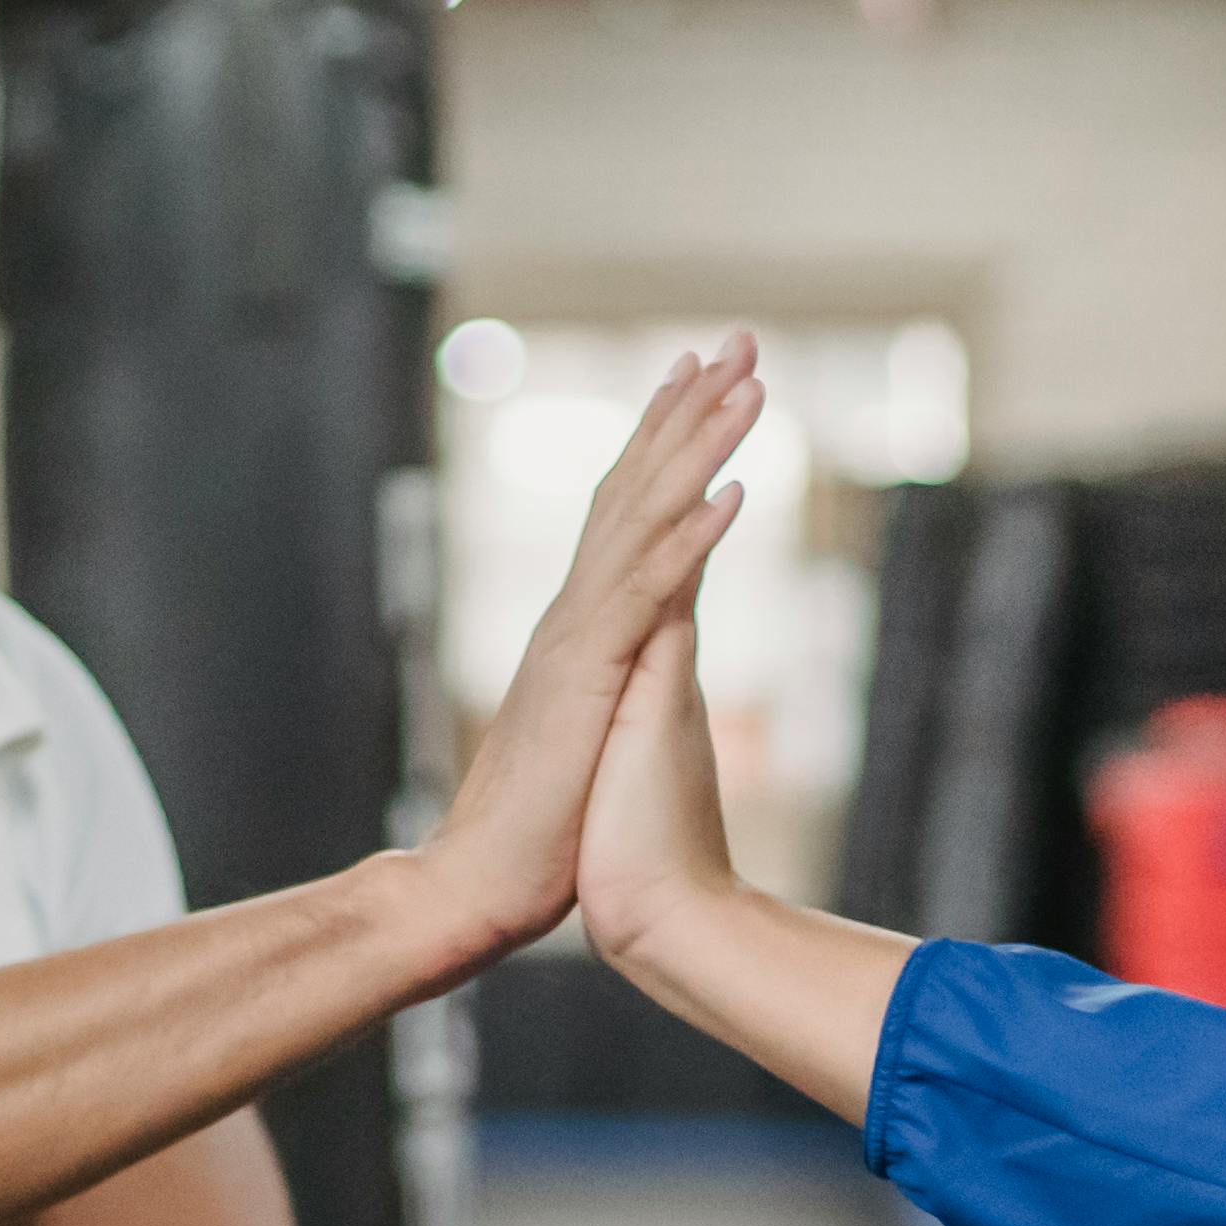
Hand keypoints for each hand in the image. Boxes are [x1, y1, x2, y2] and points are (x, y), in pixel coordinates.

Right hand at [408, 338, 757, 958]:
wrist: (478, 887)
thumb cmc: (536, 830)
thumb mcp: (586, 739)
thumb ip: (607, 691)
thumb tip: (629, 670)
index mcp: (581, 629)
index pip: (626, 512)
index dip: (665, 442)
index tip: (702, 380)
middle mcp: (575, 616)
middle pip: (634, 488)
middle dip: (687, 409)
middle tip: (735, 338)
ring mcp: (578, 641)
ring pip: (645, 520)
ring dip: (699, 448)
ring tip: (748, 386)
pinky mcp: (588, 678)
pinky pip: (647, 594)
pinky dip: (689, 540)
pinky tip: (734, 493)